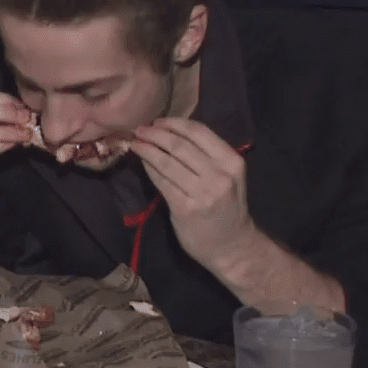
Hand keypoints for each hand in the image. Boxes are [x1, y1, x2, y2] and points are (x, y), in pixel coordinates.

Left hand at [129, 118, 257, 267]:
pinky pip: (161, 181)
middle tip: (139, 129)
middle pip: (180, 145)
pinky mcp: (185, 208)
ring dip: (147, 149)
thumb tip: (171, 133)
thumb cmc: (227, 208)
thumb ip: (207, 156)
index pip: (199, 132)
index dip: (174, 123)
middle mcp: (219, 175)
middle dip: (155, 134)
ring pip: (167, 162)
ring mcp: (202, 193)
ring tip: (135, 143)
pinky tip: (141, 162)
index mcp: (232, 162)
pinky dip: (149, 169)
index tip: (157, 122)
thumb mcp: (228, 177)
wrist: (232, 246)